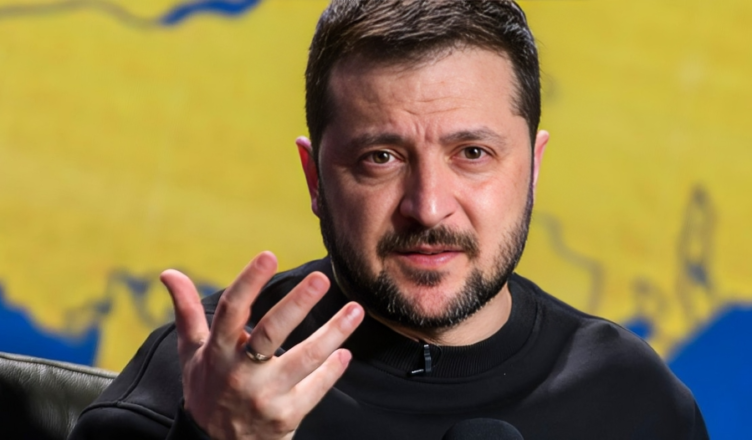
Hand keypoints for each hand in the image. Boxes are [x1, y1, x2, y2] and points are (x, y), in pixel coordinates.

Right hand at [161, 251, 363, 439]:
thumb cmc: (208, 389)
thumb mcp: (193, 353)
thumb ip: (187, 311)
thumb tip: (169, 273)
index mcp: (217, 352)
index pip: (231, 311)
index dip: (248, 282)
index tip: (268, 256)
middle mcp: (240, 373)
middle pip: (271, 333)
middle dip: (297, 305)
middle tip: (321, 279)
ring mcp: (264, 396)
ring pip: (304, 360)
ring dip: (333, 333)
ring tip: (355, 310)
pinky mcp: (286, 416)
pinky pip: (315, 389)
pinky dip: (332, 370)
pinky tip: (345, 353)